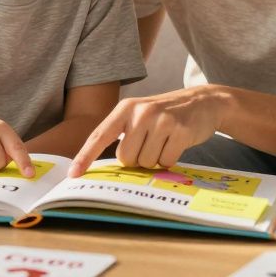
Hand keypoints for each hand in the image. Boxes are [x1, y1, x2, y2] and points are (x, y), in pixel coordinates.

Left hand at [69, 86, 227, 176]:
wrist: (202, 101)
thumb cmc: (165, 114)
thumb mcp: (140, 115)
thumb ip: (123, 134)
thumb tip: (109, 167)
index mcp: (125, 109)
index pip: (99, 135)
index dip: (85, 156)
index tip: (73, 174)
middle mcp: (141, 112)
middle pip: (125, 158)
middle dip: (137, 159)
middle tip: (150, 144)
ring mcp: (161, 120)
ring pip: (146, 163)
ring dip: (155, 159)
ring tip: (165, 141)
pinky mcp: (180, 131)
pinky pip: (166, 162)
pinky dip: (170, 159)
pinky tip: (176, 143)